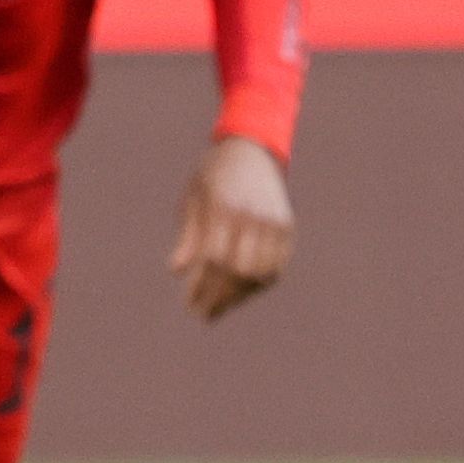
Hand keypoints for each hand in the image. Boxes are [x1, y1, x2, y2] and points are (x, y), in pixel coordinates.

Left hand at [168, 136, 292, 320]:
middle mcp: (252, 216)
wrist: (253, 148)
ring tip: (221, 306)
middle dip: (219, 298)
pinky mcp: (287, 227)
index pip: (213, 259)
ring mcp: (274, 222)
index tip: (189, 304)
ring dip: (239, 296)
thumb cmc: (214, 174)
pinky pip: (276, 267)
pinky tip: (242, 292)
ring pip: (258, 274)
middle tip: (204, 314)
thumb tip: (176, 270)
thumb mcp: (193, 197)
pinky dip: (259, 284)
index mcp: (224, 207)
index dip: (201, 286)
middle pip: (237, 271)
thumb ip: (188, 235)